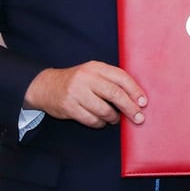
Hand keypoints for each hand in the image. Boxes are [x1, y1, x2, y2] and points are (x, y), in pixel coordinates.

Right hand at [23, 61, 145, 127]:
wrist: (46, 86)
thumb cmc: (78, 81)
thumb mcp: (93, 73)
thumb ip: (112, 80)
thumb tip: (137, 98)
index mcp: (96, 67)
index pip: (121, 77)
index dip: (135, 91)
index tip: (144, 103)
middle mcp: (86, 78)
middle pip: (114, 94)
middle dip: (130, 108)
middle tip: (139, 118)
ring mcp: (76, 93)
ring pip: (103, 110)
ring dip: (113, 118)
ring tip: (116, 119)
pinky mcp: (69, 107)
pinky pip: (91, 119)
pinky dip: (100, 123)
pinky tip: (101, 122)